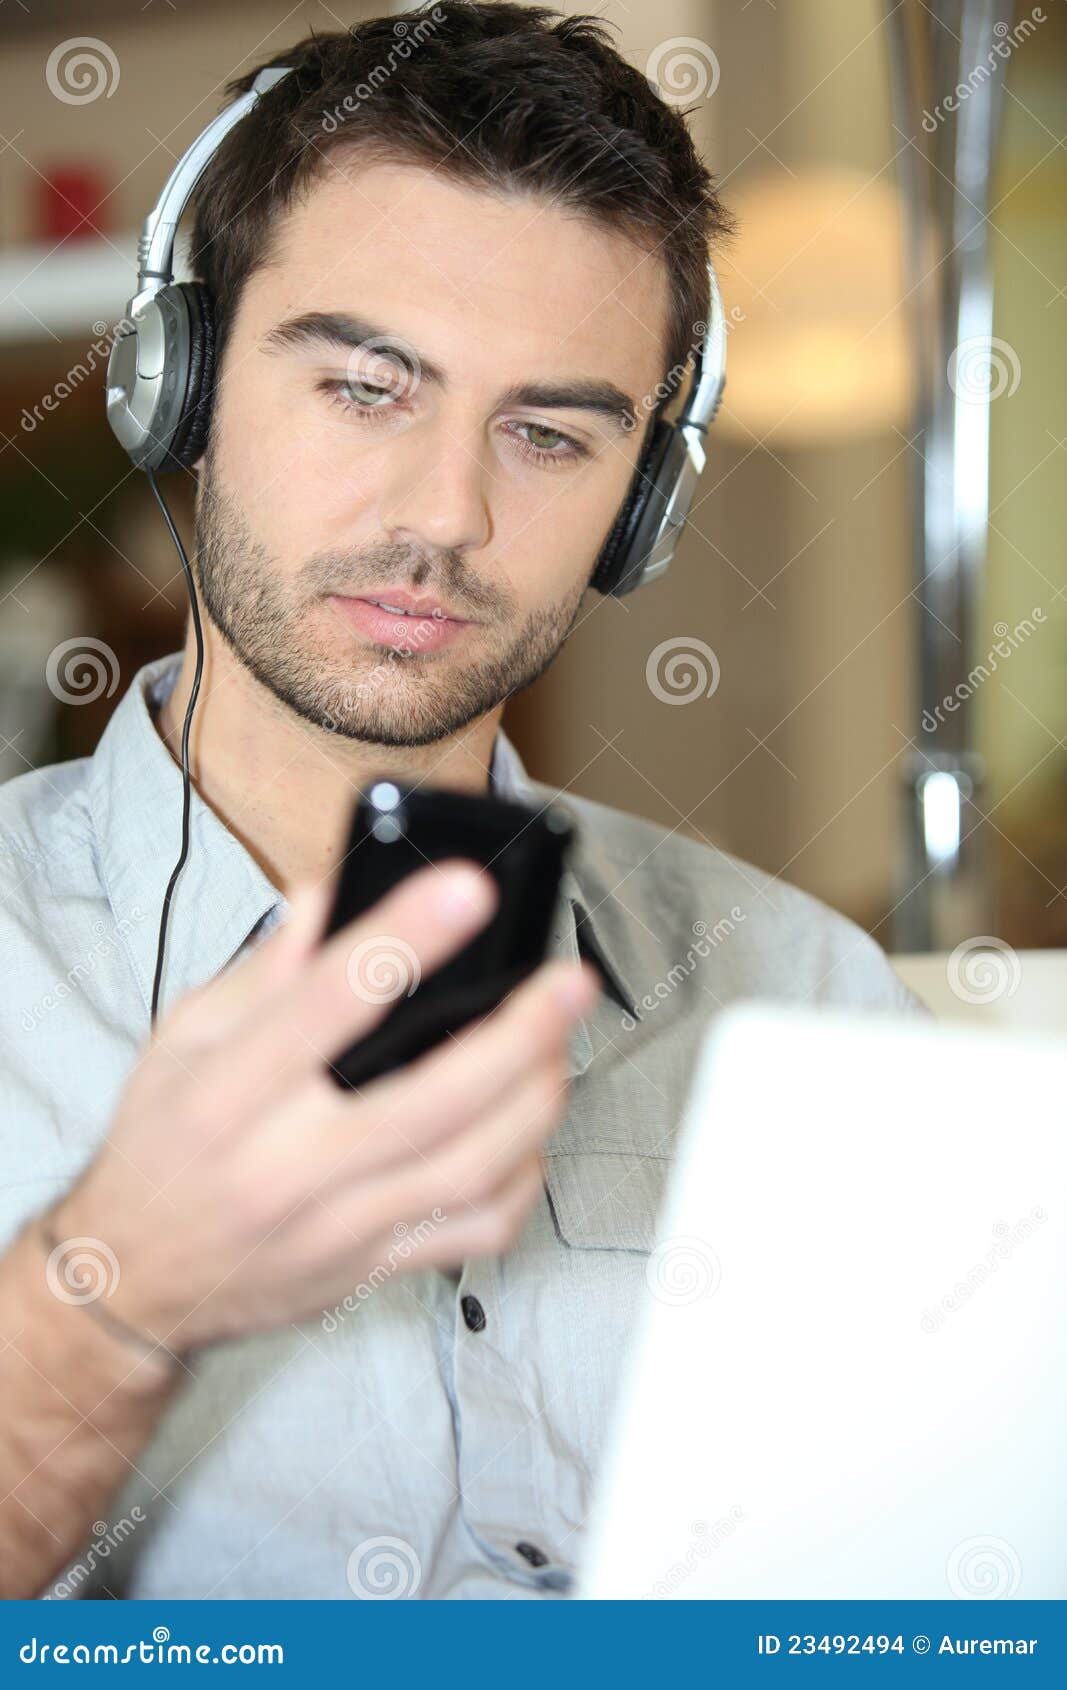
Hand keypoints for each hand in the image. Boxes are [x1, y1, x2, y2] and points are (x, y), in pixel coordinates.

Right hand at [51, 861, 599, 1352]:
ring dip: (533, 1104)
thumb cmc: (165, 1144)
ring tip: (559, 1047)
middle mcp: (285, 1164)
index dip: (405, 939)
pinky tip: (528, 1132)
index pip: (327, 1002)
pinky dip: (520, 1178)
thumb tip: (337, 889)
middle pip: (429, 1100)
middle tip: (569, 984)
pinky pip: (472, 1233)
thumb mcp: (185, 1036)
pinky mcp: (370, 1270)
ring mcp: (334, 1227)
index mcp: (231, 1091)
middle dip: (518, 1035)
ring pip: (466, 1171)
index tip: (469, 890)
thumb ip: (268, 966)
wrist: (135, 1278)